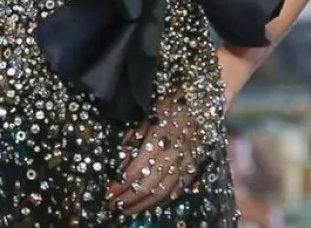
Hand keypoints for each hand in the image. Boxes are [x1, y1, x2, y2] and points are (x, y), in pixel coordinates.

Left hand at [108, 95, 205, 215]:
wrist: (202, 100)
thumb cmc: (170, 103)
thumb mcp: (146, 115)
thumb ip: (132, 139)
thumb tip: (118, 163)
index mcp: (158, 140)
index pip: (135, 170)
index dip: (120, 184)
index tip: (108, 191)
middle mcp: (172, 155)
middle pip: (147, 185)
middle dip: (128, 198)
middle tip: (112, 205)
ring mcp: (185, 163)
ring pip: (162, 191)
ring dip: (143, 204)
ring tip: (127, 211)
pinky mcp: (194, 166)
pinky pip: (178, 189)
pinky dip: (163, 200)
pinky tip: (151, 205)